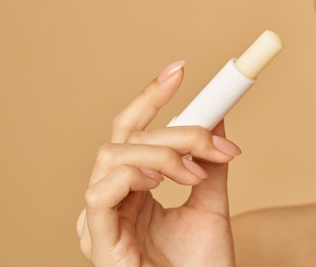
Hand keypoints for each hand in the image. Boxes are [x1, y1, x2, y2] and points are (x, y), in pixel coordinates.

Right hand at [77, 61, 239, 266]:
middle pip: (128, 138)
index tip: (181, 69)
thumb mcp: (211, 202)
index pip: (134, 132)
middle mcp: (112, 198)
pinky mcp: (96, 239)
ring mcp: (100, 218)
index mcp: (134, 189)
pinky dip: (138, 175)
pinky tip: (170, 181)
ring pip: (116, 155)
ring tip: (199, 172)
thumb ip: (209, 162)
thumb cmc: (202, 266)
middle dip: (177, 130)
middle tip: (216, 140)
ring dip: (164, 152)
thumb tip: (219, 117)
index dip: (152, 97)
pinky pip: (102, 190)